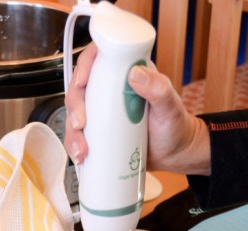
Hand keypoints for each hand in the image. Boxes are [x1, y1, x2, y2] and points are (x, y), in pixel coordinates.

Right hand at [63, 45, 210, 174]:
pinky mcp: (98, 130)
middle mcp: (110, 89)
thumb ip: (159, 88)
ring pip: (75, 113)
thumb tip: (136, 74)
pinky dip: (74, 144)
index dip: (84, 67)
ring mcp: (102, 111)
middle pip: (80, 88)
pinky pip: (79, 134)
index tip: (81, 84)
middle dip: (74, 106)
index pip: (98, 59)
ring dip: (72, 131)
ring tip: (82, 149)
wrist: (175, 153)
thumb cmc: (175, 125)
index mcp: (126, 73)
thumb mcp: (171, 106)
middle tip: (81, 124)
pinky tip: (80, 155)